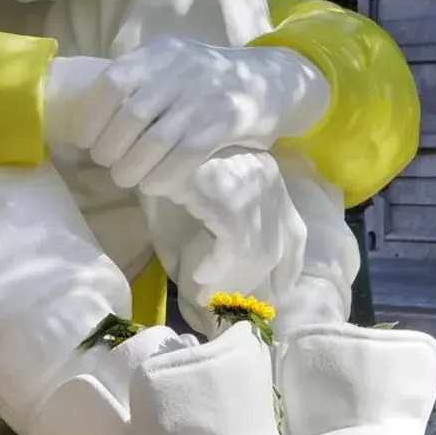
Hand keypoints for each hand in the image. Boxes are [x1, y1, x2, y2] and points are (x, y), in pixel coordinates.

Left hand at [75, 40, 329, 195]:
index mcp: (160, 53)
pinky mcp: (226, 121)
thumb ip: (139, 80)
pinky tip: (155, 185)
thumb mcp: (172, 64)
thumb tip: (89, 114)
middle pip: (130, 116)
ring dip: (132, 167)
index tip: (86, 140)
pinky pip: (185, 155)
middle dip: (110, 148)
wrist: (271, 79)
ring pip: (154, 140)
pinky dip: (163, 175)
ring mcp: (205, 95)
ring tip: (126, 179)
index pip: (112, 83)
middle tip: (107, 164)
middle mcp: (180, 69)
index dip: (92, 116)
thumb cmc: (208, 81)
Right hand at [154, 151, 307, 312]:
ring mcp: (250, 186)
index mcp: (267, 175)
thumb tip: (236, 272)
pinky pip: (232, 248)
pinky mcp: (228, 197)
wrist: (140, 137)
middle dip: (252, 278)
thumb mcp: (203, 194)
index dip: (291, 265)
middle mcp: (267, 178)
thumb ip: (224, 225)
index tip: (280, 290)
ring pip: (255, 252)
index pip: (295, 231)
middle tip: (225, 297)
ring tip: (205, 292)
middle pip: (275, 247)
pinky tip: (200, 274)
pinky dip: (216, 268)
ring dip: (230, 279)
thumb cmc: (164, 165)